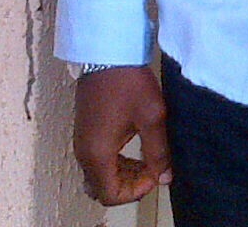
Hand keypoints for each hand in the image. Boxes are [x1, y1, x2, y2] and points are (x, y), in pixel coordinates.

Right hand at [73, 64, 171, 205]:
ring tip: (147, 158)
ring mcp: (82, 140)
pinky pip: (97, 159)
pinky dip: (115, 161)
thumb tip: (164, 177)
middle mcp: (84, 151)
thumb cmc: (128, 81)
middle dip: (130, 185)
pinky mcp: (85, 129)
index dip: (135, 192)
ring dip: (123, 173)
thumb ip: (158, 151)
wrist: (107, 52)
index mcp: (97, 153)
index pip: (110, 195)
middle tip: (153, 168)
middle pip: (103, 188)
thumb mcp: (152, 116)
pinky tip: (134, 146)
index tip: (154, 174)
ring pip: (99, 174)